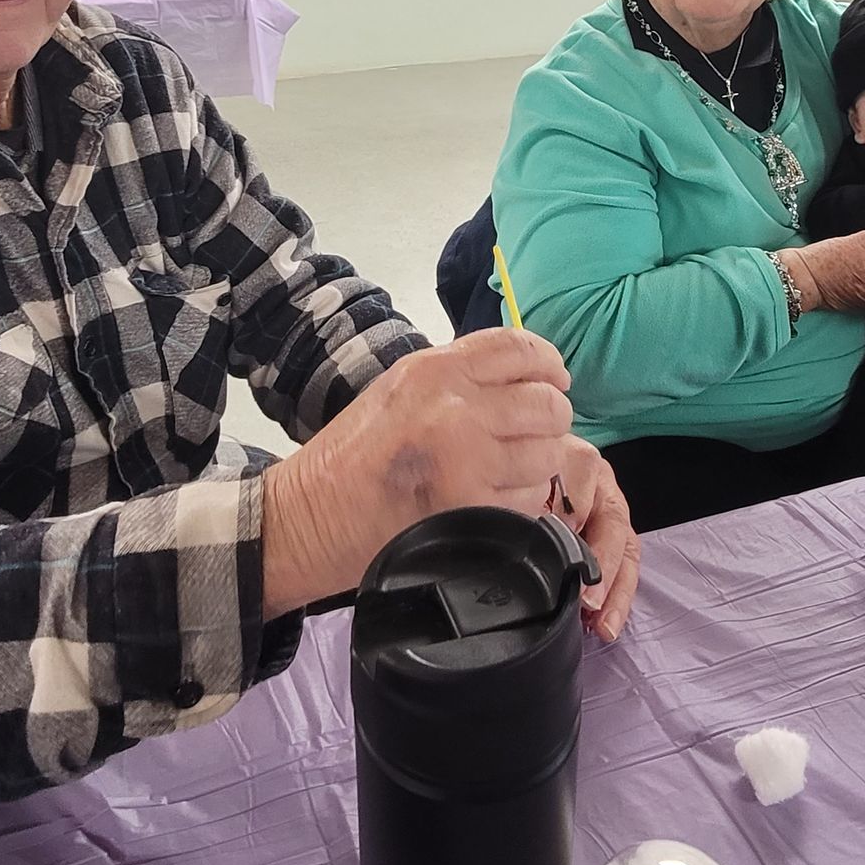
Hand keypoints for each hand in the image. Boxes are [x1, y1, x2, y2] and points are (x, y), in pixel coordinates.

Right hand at [263, 329, 639, 637]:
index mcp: (436, 369)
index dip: (550, 364)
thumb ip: (460, 377)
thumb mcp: (399, 388)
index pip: (523, 348)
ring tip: (511, 473)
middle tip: (534, 436)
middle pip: (548, 403)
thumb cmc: (353, 456)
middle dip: (550, 421)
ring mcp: (467, 460)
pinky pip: (533, 501)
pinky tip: (498, 503)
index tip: (556, 380)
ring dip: (540, 466)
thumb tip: (526, 377)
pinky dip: (526, 505)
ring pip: (550, 453)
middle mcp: (456, 407)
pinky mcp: (473, 511)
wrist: (308, 516)